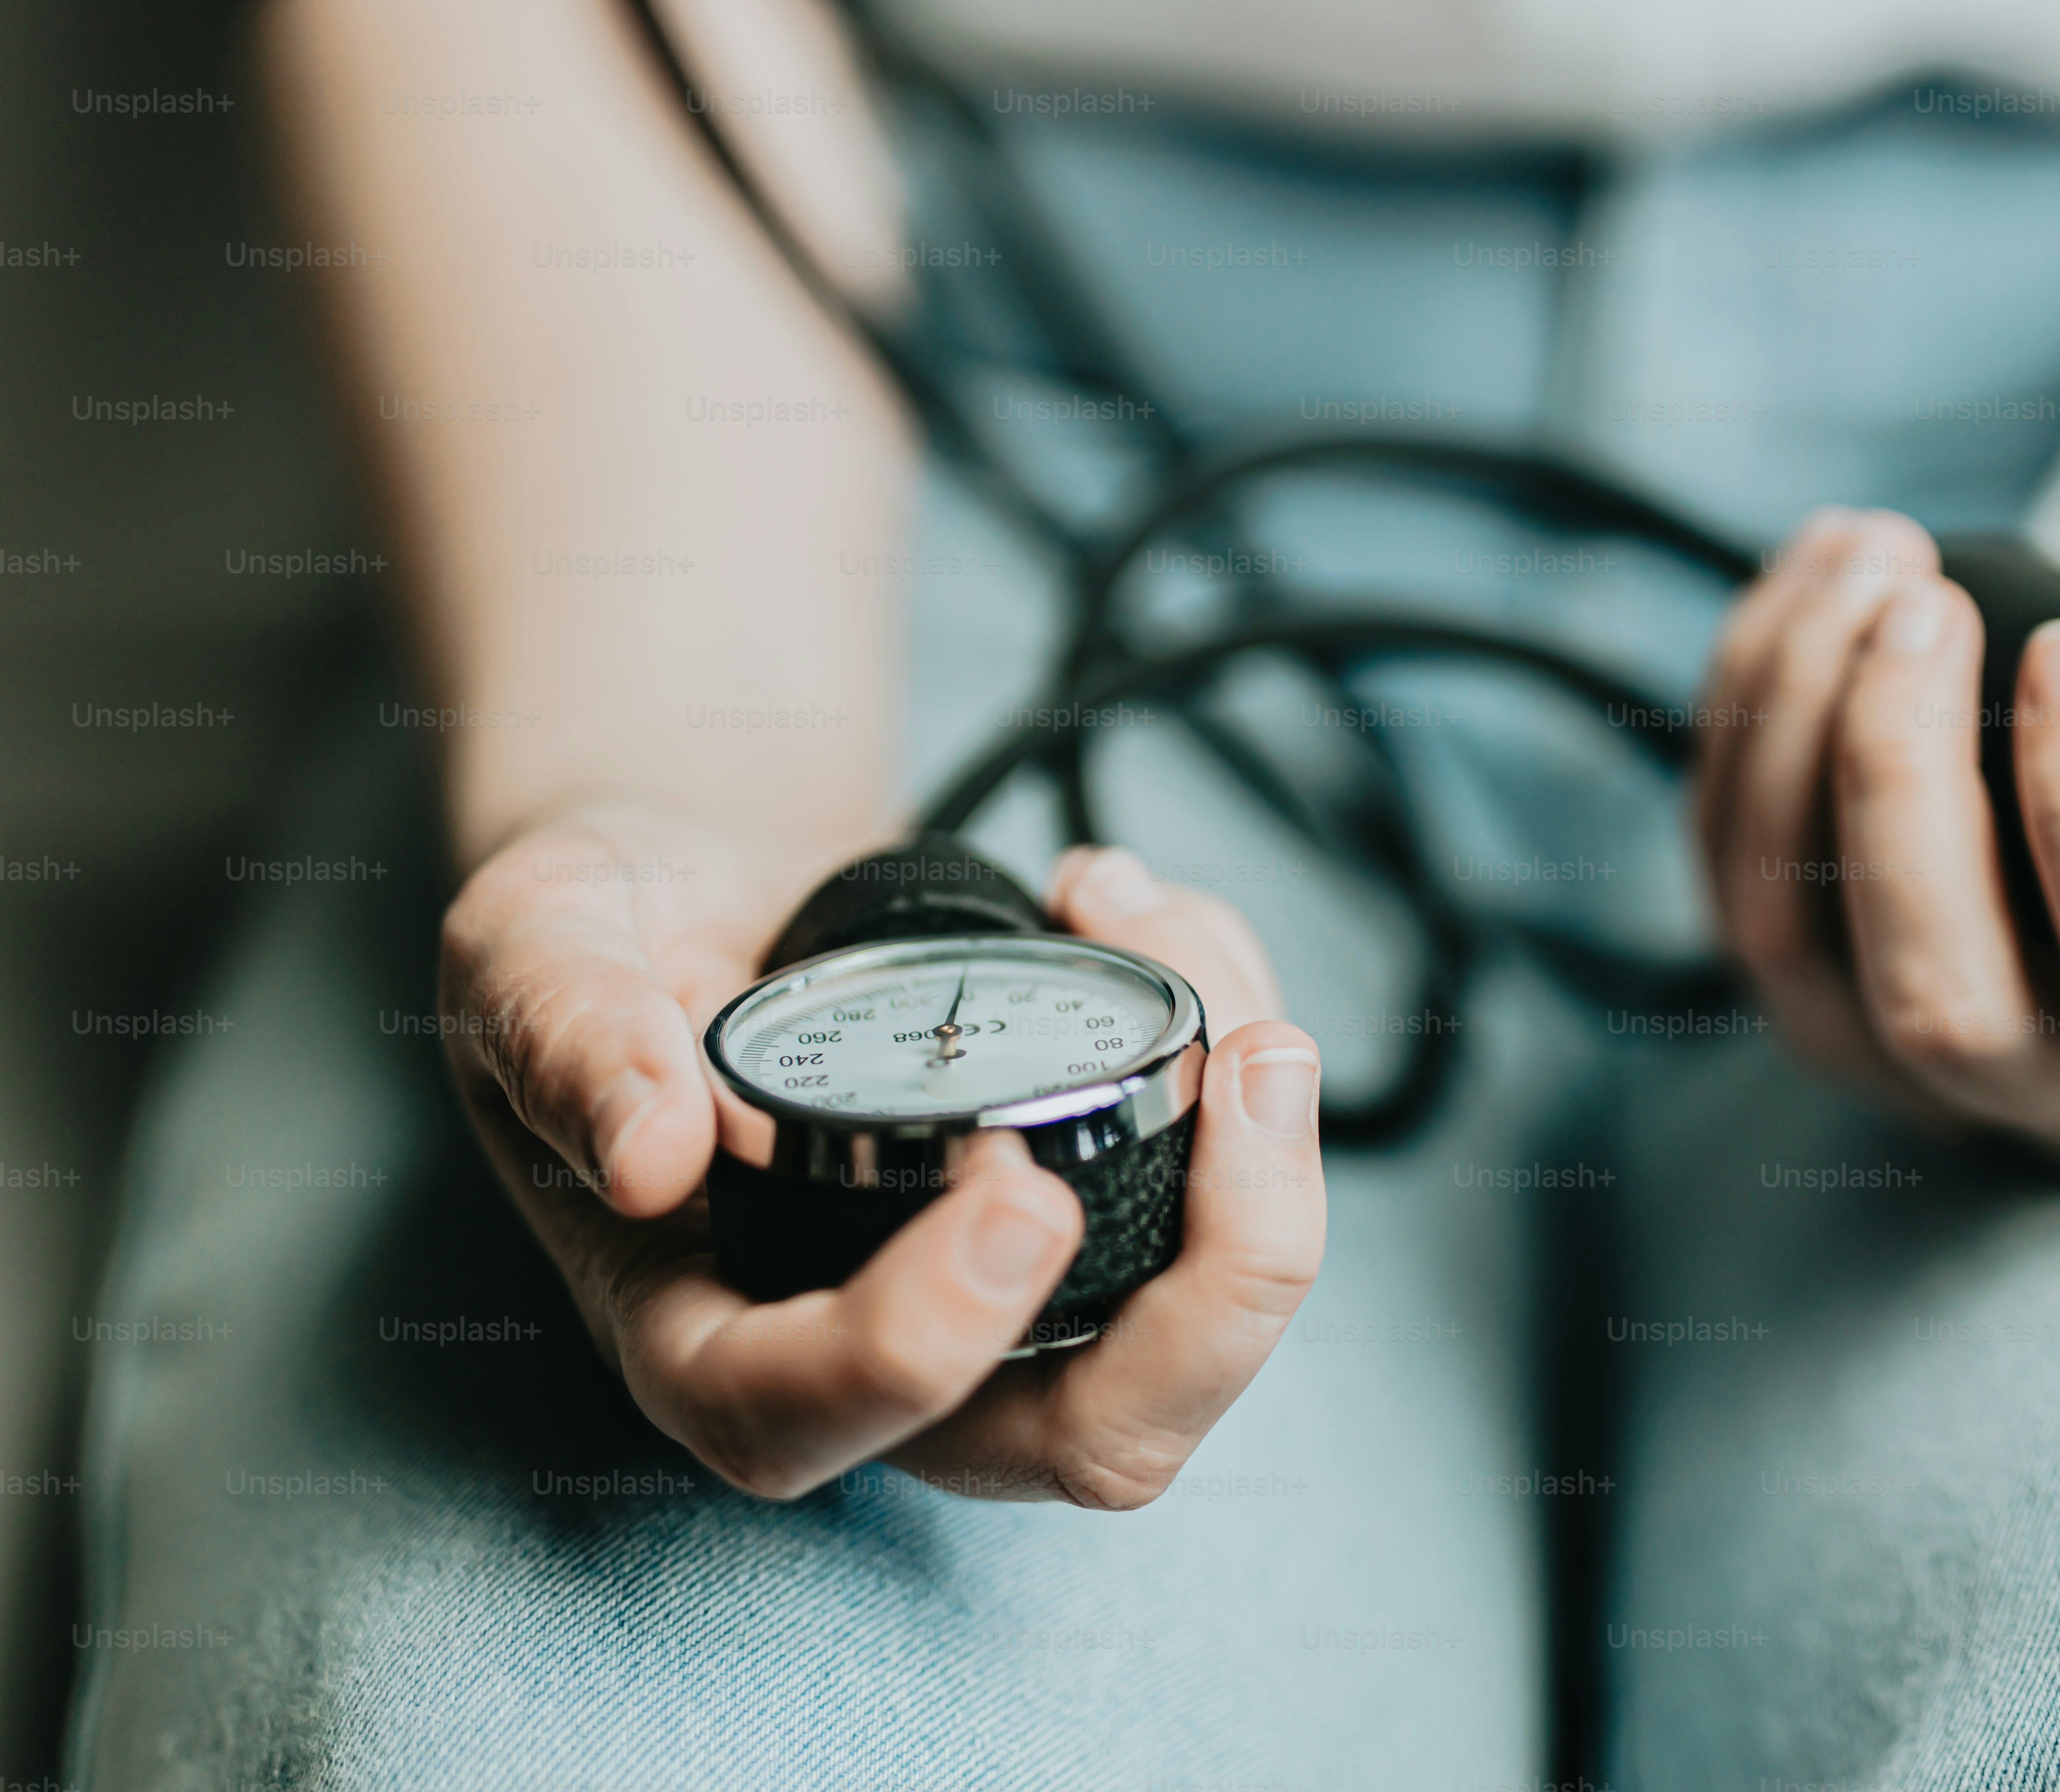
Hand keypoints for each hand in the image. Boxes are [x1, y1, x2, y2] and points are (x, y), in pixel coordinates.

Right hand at [437, 803, 1323, 1502]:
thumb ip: (565, 1037)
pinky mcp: (1089, 1217)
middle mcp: (876, 1354)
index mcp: (707, 1334)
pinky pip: (1223, 1205)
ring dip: (1266, 1152)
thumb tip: (648, 1151)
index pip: (816, 1418)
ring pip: (1197, 1328)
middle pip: (1092, 1435)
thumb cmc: (599, 945)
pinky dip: (1240, 1049)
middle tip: (1249, 1062)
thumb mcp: (532, 949)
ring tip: (1175, 928)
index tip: (1015, 1187)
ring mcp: (1001, 1299)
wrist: (696, 885)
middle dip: (1224, 1277)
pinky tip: (1149, 911)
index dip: (929, 1340)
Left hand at [1695, 508, 2059, 1161]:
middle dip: (1899, 777)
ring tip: (1865, 558)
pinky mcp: (1810, 987)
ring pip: (1798, 946)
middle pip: (1944, 1002)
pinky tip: (1812, 583)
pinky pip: (1730, 875)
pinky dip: (1745, 715)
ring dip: (1797, 728)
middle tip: (1923, 601)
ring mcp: (1920, 1063)